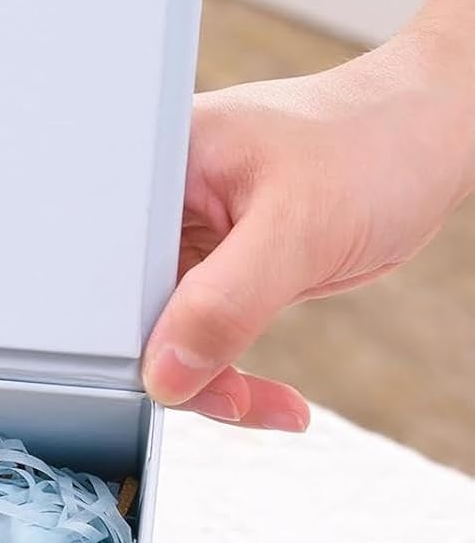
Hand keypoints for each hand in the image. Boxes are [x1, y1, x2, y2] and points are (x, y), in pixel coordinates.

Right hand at [144, 29, 474, 429]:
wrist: (431, 138)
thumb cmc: (375, 144)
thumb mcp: (297, 228)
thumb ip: (224, 304)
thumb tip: (165, 375)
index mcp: (155, 169)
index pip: (110, 273)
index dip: (128, 334)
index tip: (174, 377)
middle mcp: (159, 206)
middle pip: (128, 314)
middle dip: (175, 369)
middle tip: (230, 400)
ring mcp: (184, 241)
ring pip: (162, 337)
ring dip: (208, 382)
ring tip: (261, 404)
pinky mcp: (212, 272)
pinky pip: (198, 339)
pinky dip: (228, 374)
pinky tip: (267, 397)